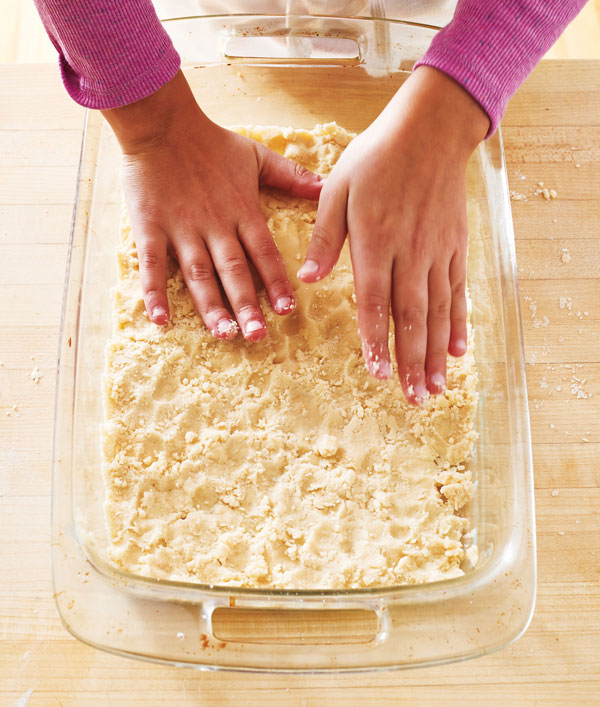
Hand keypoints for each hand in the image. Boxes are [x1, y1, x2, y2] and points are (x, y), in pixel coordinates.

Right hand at [102, 71, 321, 340]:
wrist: (162, 123)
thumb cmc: (211, 141)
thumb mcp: (257, 156)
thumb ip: (292, 176)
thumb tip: (327, 186)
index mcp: (242, 211)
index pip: (264, 253)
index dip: (276, 282)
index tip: (287, 310)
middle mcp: (215, 225)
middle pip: (234, 271)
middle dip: (247, 304)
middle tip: (258, 336)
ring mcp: (182, 228)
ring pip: (199, 274)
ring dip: (211, 306)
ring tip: (224, 334)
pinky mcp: (151, 227)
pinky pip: (152, 264)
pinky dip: (154, 291)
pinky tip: (160, 319)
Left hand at [298, 66, 488, 403]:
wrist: (430, 129)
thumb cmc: (376, 157)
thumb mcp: (337, 188)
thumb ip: (324, 237)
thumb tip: (306, 279)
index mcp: (374, 241)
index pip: (375, 301)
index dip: (377, 339)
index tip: (377, 374)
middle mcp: (409, 252)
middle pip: (412, 316)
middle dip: (411, 361)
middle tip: (414, 398)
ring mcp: (436, 251)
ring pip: (438, 311)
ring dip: (435, 353)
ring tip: (436, 388)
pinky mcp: (455, 246)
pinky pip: (458, 291)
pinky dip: (459, 322)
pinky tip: (458, 350)